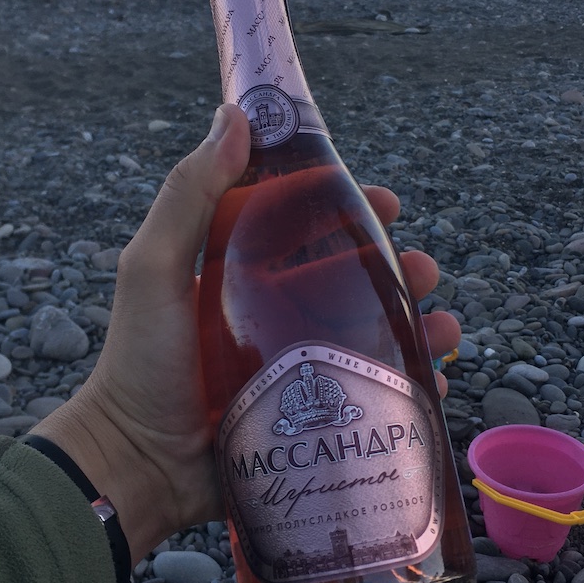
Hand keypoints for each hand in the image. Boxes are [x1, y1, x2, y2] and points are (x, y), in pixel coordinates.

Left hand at [32, 105, 460, 562]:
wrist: (139, 466)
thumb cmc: (141, 363)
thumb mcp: (155, 268)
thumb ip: (188, 194)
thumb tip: (234, 116)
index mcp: (242, 274)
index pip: (307, 229)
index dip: (350, 210)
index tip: (386, 203)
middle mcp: (276, 316)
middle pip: (355, 282)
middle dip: (399, 271)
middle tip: (424, 271)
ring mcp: (299, 370)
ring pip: (375, 337)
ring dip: (419, 327)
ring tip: (444, 330)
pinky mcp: (313, 422)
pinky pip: (373, 398)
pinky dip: (409, 390)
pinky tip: (435, 387)